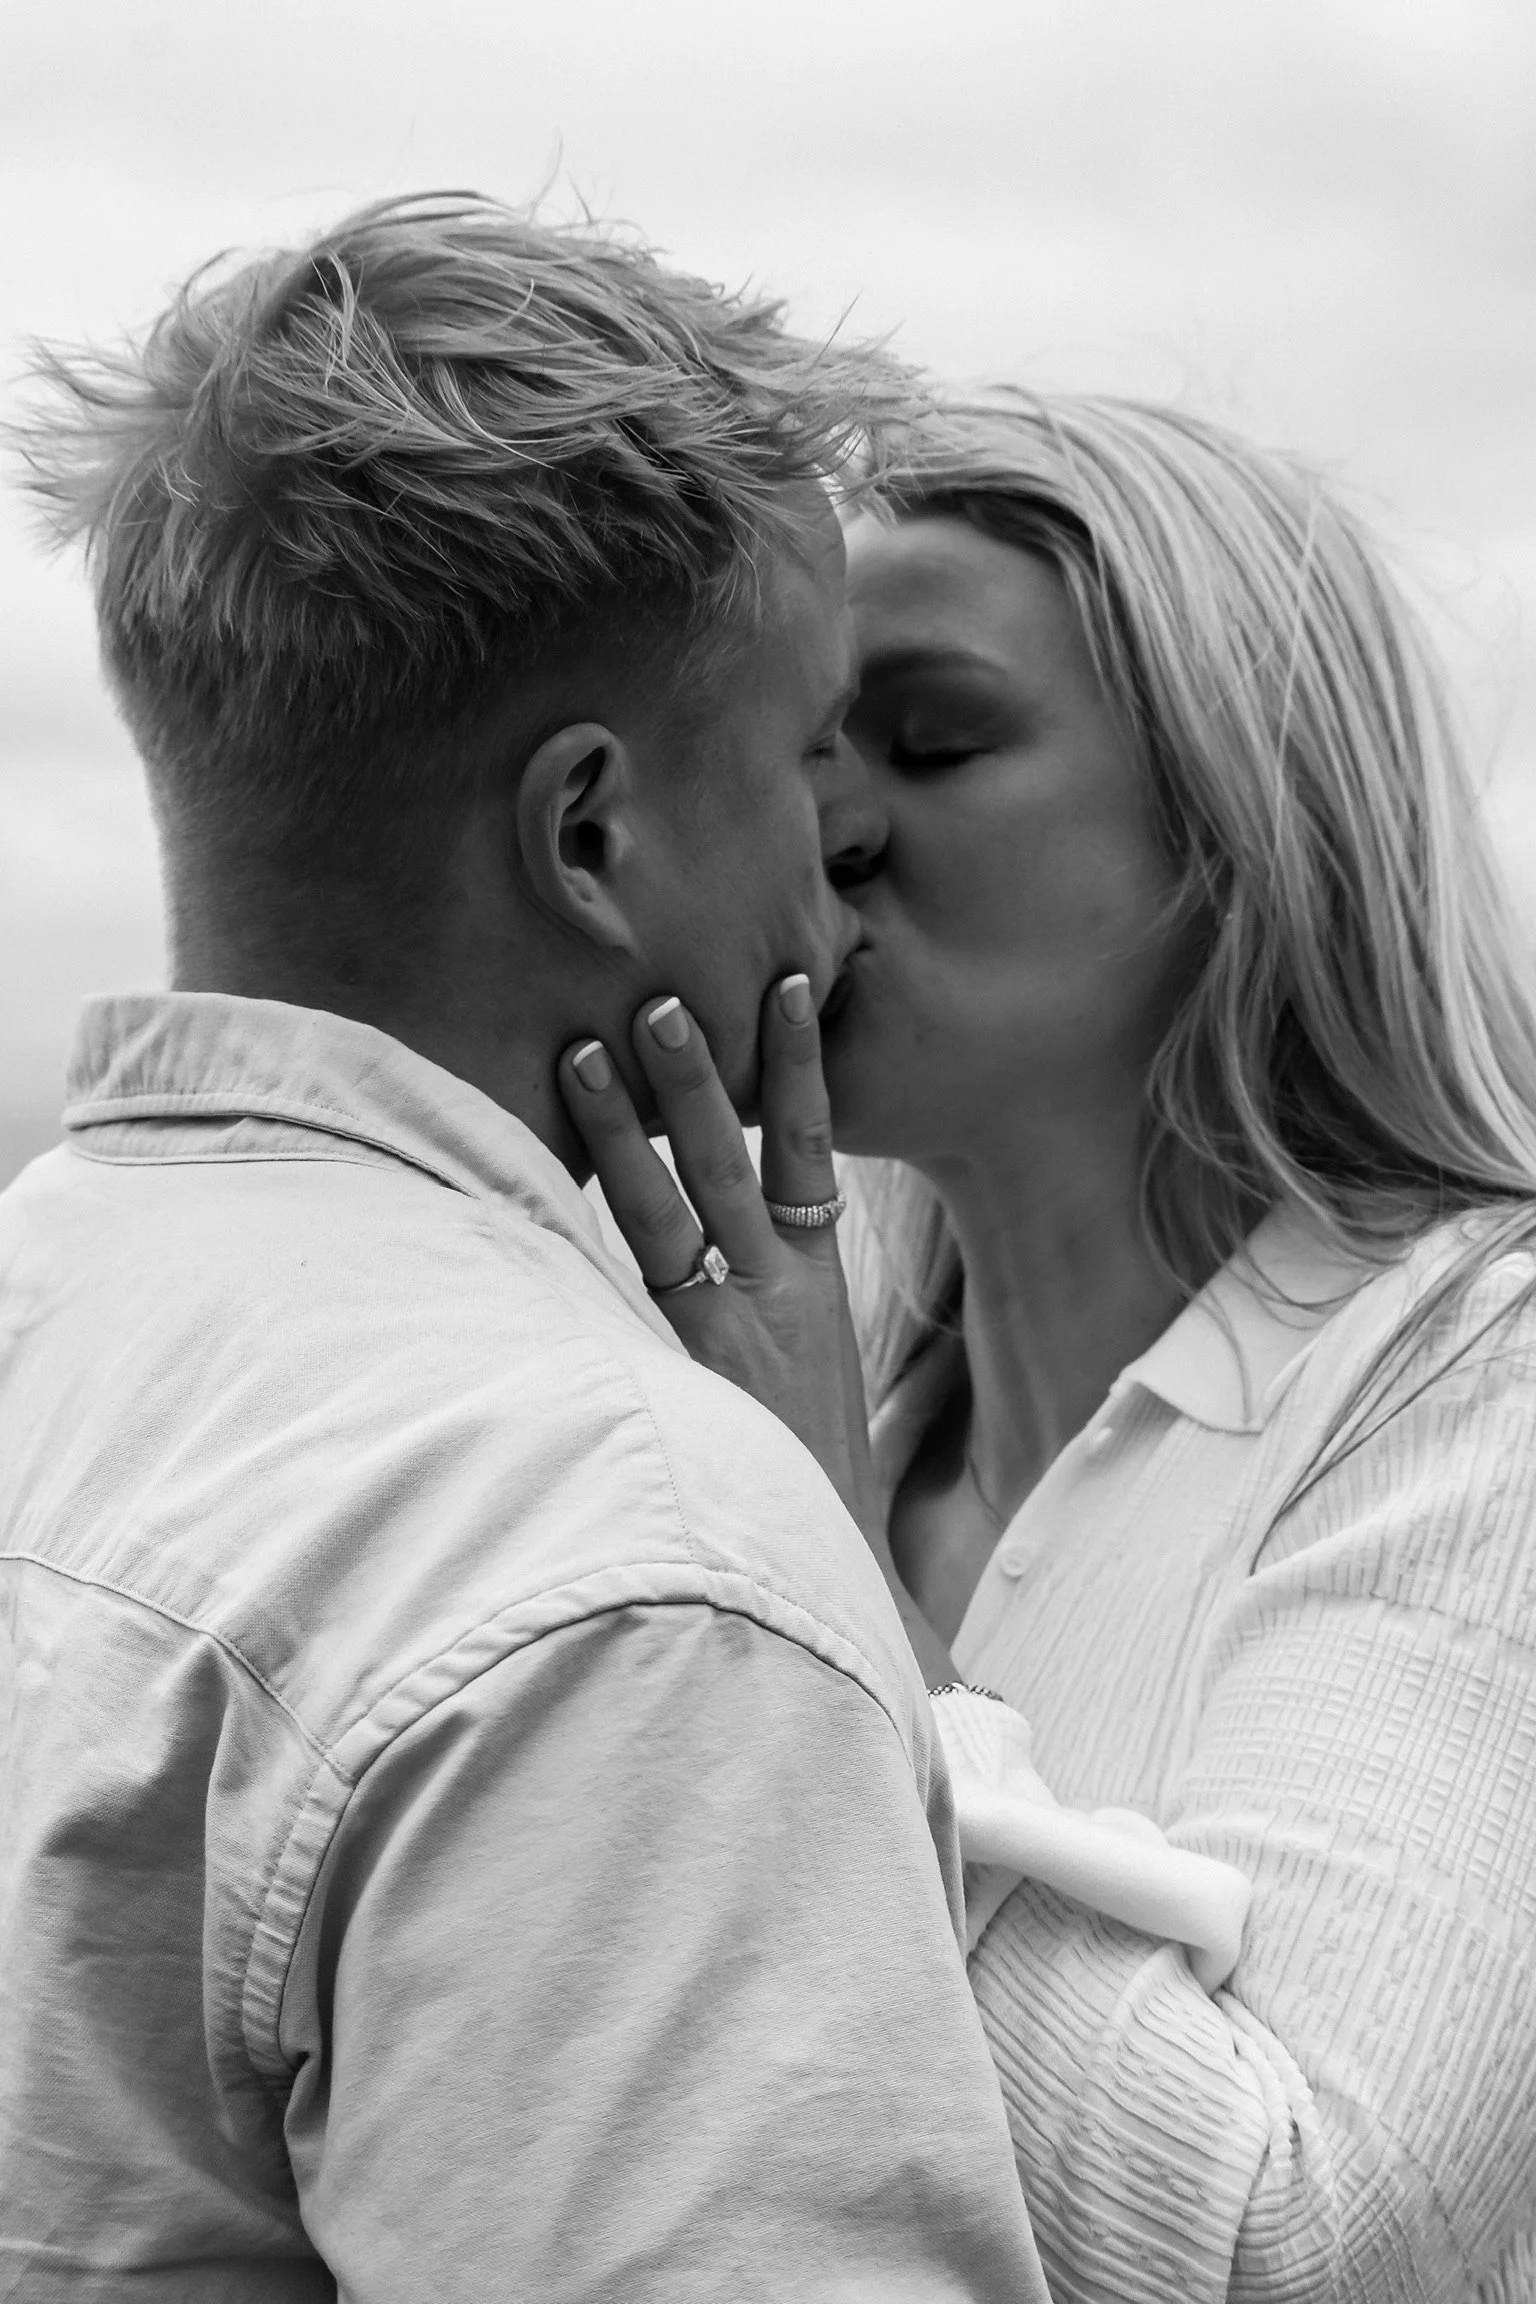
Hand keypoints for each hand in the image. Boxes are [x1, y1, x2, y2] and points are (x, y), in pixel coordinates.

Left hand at [558, 975, 952, 1684]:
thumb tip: (730, 1244)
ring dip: (629, 1133)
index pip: (807, 1148)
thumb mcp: (812, 1383)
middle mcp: (775, 1298)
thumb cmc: (814, 1485)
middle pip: (731, 1164)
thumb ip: (772, 1311)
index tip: (793, 982)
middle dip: (697, 1079)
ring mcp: (725, 1337)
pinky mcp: (684, 1379)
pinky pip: (635, 1285)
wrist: (834, 1586)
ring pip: (671, 1214)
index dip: (799, 1064)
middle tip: (655, 996)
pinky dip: (599, 1227)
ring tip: (591, 1050)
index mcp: (816, 1288)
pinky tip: (551, 1177)